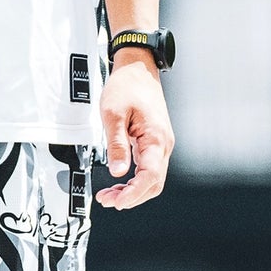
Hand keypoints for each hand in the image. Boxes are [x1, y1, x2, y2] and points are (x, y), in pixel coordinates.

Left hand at [97, 59, 173, 209]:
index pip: (150, 176)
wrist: (137, 69)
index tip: (117, 201)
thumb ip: (116, 145)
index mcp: (155, 138)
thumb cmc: (126, 87)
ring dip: (133, 190)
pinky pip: (149, 168)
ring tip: (110, 195)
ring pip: (152, 178)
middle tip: (108, 201)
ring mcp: (161, 144)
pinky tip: (120, 183)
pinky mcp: (155, 142)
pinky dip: (135, 180)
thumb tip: (117, 172)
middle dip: (132, 197)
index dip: (134, 193)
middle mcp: (163, 144)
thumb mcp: (113, 115)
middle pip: (154, 183)